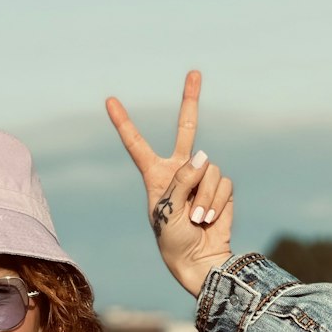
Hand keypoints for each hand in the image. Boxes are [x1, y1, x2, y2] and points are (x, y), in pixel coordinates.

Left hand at [106, 71, 232, 296]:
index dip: (124, 124)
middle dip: (190, 100)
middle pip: (186, 129)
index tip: (109, 101)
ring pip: (208, 170)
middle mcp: (179, 171)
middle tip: (194, 72)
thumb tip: (204, 156)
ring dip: (203, 198)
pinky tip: (209, 219)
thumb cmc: (173, 240)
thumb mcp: (167, 212)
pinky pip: (222, 183)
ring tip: (195, 219)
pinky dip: (216, 202)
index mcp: (155, 176)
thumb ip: (182, 182)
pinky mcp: (220, 186)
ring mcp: (201, 177)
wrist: (198, 260)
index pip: (137, 146)